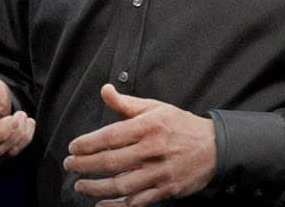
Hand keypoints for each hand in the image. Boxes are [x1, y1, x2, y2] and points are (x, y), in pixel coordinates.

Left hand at [63, 83, 216, 205]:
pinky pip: (137, 202)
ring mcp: (160, 173)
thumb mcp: (156, 108)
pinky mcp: (166, 190)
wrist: (215, 148)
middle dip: (85, 166)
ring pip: (121, 185)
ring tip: (80, 185)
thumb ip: (127, 104)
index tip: (72, 148)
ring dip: (96, 187)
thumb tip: (105, 90)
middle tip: (69, 166)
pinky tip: (101, 204)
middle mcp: (153, 150)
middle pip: (111, 162)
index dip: (87, 144)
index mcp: (149, 127)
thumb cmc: (181, 126)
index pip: (110, 136)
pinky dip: (117, 206)